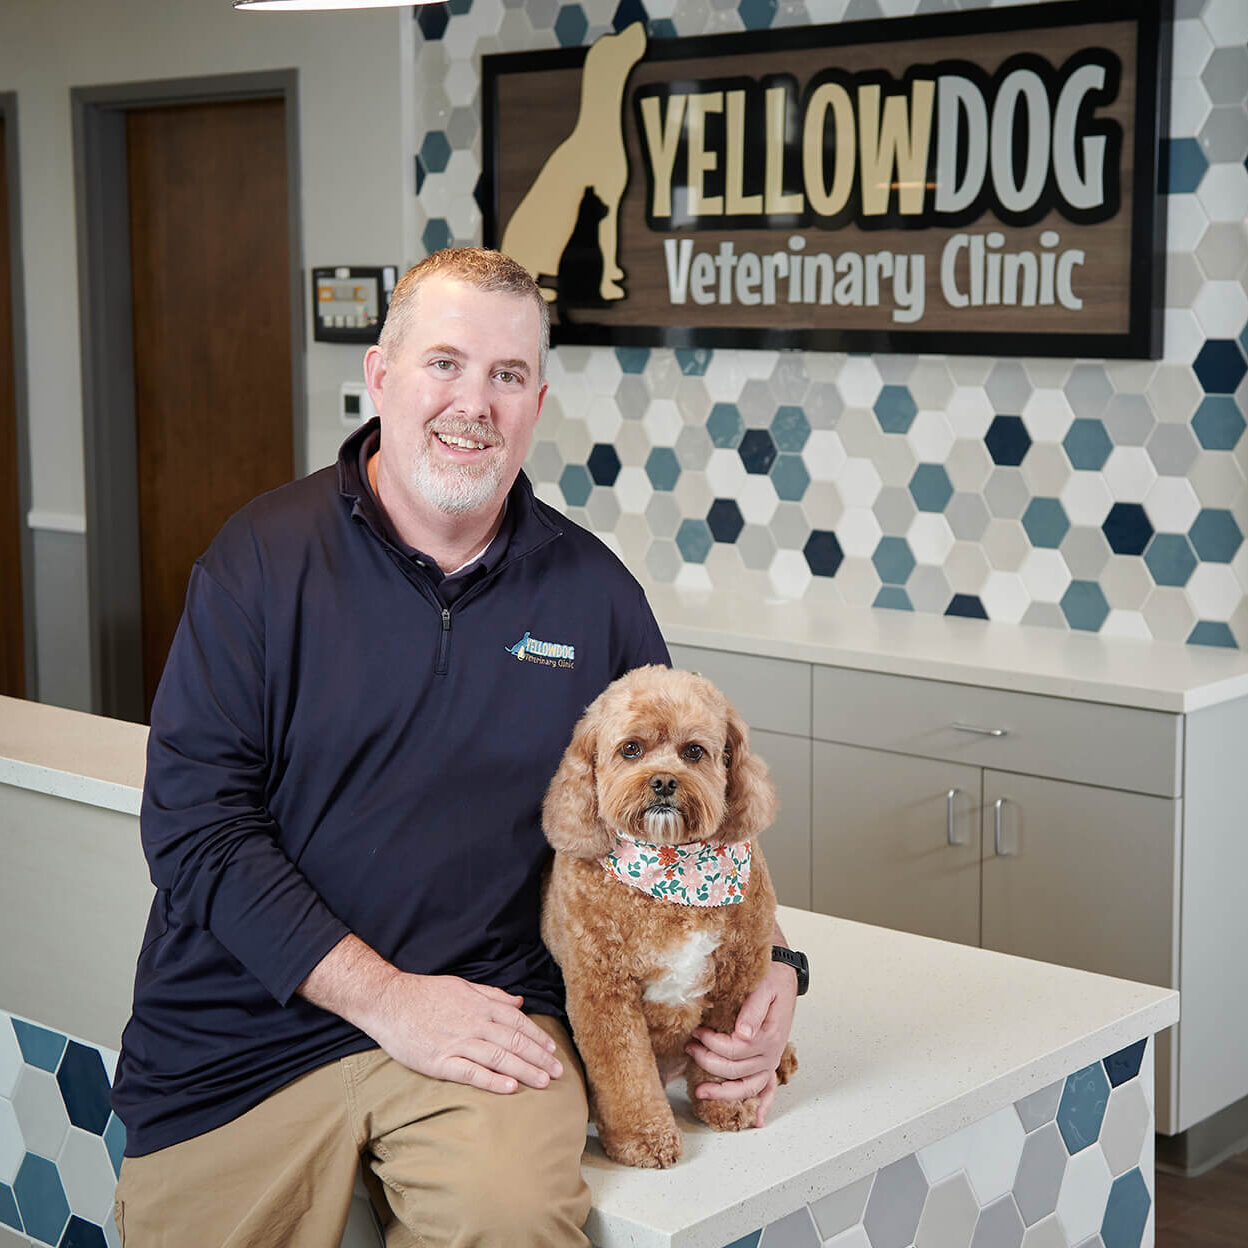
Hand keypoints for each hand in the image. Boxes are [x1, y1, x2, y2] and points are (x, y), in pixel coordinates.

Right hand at [370, 972, 564, 1093]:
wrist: (389, 1001)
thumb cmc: (426, 993)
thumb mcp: (463, 986)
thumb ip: (492, 995)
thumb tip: (519, 1000)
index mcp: (480, 1005)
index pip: (517, 1023)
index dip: (538, 1038)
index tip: (553, 1051)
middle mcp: (474, 1023)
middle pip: (514, 1042)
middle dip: (539, 1058)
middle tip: (559, 1073)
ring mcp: (457, 1043)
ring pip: (499, 1058)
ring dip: (525, 1071)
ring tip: (544, 1082)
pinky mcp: (440, 1062)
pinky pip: (471, 1072)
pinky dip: (492, 1080)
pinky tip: (509, 1087)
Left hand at [685, 958, 797, 1126]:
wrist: (784, 975)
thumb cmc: (772, 978)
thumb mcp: (764, 986)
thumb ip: (753, 1009)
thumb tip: (742, 1034)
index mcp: (769, 1036)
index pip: (734, 1049)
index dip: (712, 1043)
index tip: (696, 1031)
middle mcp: (771, 1054)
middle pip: (735, 1069)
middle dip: (708, 1061)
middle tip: (689, 1048)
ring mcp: (771, 1061)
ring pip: (747, 1086)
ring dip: (724, 1092)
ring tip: (701, 1092)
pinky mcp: (770, 1062)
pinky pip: (769, 1089)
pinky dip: (764, 1105)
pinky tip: (756, 1120)